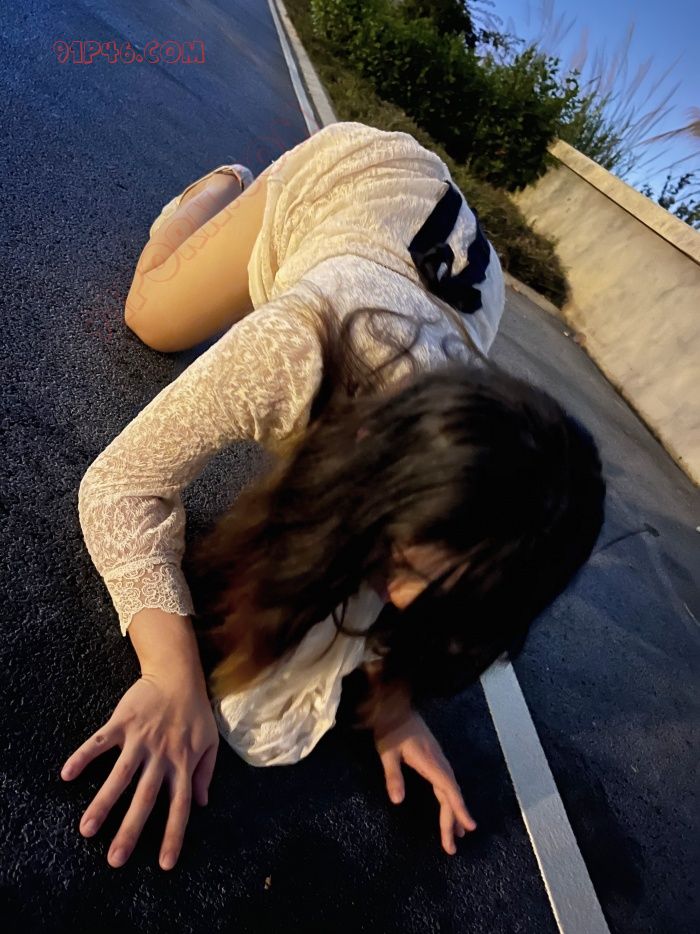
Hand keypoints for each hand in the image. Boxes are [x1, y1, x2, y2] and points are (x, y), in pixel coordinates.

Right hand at [60, 672, 219, 869]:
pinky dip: (83, 756)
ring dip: (103, 803)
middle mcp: (161, 756)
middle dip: (130, 830)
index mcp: (183, 764)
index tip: (164, 864)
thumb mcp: (210, 742)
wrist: (177, 674)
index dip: (173, 835)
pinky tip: (67, 774)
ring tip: (86, 829)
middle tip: (115, 860)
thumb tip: (201, 804)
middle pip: (145, 798)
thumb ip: (205, 773)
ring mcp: (140, 740)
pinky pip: (100, 742)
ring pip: (120, 775)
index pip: (179, 807)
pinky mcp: (122, 723)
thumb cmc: (195, 711)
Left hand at [373, 709, 475, 855]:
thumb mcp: (387, 752)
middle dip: (453, 820)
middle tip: (451, 847)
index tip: (470, 826)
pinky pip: (445, 783)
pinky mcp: (433, 758)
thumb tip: (398, 801)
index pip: (449, 789)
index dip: (459, 809)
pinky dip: (449, 799)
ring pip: (449, 789)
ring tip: (458, 834)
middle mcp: (439, 762)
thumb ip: (393, 775)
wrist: (394, 708)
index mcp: (431, 762)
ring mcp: (437, 760)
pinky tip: (449, 806)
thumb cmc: (391, 729)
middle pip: (450, 794)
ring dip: (453, 811)